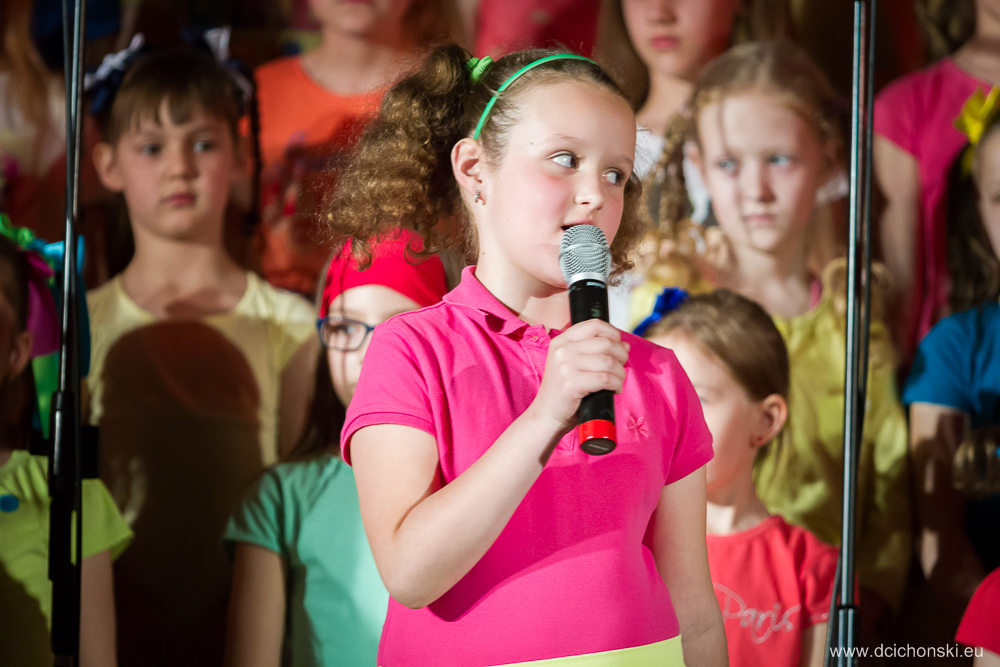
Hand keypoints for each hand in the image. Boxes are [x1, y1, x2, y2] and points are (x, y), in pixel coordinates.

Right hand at [528, 320, 628, 436]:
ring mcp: (565, 366)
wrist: (547, 413)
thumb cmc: (564, 389)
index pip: (594, 325)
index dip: (612, 333)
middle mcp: (562, 350)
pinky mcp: (571, 383)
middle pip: (605, 343)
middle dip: (621, 355)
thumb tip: (625, 345)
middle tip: (621, 367)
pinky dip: (616, 384)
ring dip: (620, 373)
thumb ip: (595, 351)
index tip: (618, 345)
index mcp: (562, 340)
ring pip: (608, 362)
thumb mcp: (572, 362)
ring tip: (618, 381)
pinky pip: (605, 379)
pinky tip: (614, 389)